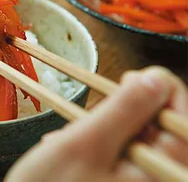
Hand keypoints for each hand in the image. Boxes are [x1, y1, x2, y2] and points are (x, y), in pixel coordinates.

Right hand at [5, 67, 187, 181]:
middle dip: (121, 113)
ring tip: (71, 139)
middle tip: (93, 112)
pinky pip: (118, 153)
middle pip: (158, 129)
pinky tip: (71, 150)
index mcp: (158, 176)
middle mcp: (155, 180)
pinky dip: (95, 144)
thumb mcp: (86, 143)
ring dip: (102, 129)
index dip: (162, 90)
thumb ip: (125, 109)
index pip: (182, 122)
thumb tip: (157, 79)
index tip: (132, 76)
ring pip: (133, 139)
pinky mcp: (121, 181)